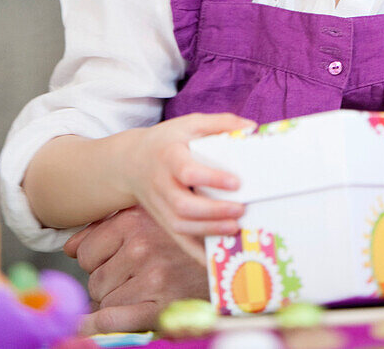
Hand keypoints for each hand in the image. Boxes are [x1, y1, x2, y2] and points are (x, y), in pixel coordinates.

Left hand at [64, 206, 208, 334]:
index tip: (108, 263)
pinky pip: (110, 319)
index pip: (86, 250)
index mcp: (136, 220)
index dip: (94, 261)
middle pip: (94, 277)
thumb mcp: (150, 219)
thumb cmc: (184, 238)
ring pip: (103, 299)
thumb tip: (69, 246)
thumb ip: (108, 228)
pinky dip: (97, 325)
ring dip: (113, 302)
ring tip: (138, 292)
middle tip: (130, 280)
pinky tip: (91, 325)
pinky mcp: (159, 305)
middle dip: (106, 283)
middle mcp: (141, 246)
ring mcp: (150, 276)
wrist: (231, 258)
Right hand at [123, 112, 253, 263]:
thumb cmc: (168, 140)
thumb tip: (252, 127)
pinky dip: (196, 253)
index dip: (211, 179)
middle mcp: (161, 184)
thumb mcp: (190, 124)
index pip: (187, 172)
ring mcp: (159, 206)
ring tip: (235, 229)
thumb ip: (221, 123)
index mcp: (169, 157)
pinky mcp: (162, 220)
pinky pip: (178, 240)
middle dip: (213, 212)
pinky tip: (215, 260)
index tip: (236, 183)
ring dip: (208, 231)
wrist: (131, 162)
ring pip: (180, 225)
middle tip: (241, 209)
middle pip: (183, 206)